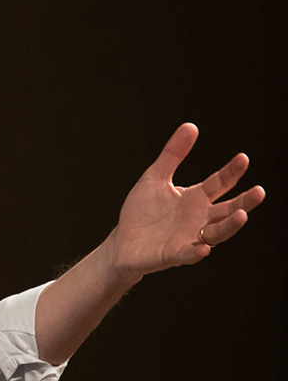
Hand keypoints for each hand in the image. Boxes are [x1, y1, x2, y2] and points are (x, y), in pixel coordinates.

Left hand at [106, 123, 264, 279]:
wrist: (122, 242)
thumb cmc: (142, 211)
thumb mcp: (155, 178)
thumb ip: (172, 155)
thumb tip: (191, 126)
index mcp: (196, 199)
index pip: (220, 183)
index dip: (231, 172)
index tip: (243, 158)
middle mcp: (199, 219)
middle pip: (228, 210)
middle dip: (244, 202)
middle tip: (259, 191)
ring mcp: (189, 238)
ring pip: (217, 233)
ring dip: (229, 226)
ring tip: (241, 215)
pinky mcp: (173, 255)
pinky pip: (188, 254)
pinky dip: (196, 252)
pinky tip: (203, 248)